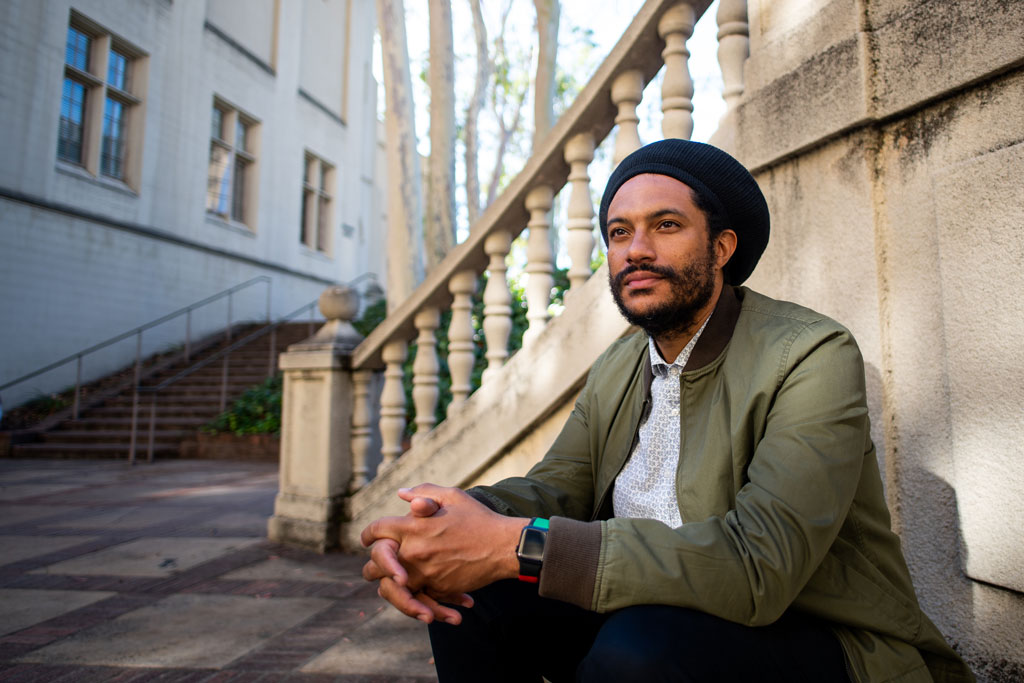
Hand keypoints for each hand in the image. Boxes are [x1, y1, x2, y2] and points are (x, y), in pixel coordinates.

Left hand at [361, 484, 526, 610]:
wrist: (503, 546)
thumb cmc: (478, 518)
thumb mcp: (452, 496)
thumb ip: (424, 492)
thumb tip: (401, 494)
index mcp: (413, 525)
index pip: (376, 531)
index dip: (367, 534)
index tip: (366, 539)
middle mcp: (414, 550)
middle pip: (376, 563)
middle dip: (372, 565)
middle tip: (371, 568)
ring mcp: (425, 572)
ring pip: (390, 587)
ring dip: (387, 586)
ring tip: (389, 584)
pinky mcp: (437, 588)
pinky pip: (416, 596)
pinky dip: (414, 597)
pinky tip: (414, 594)